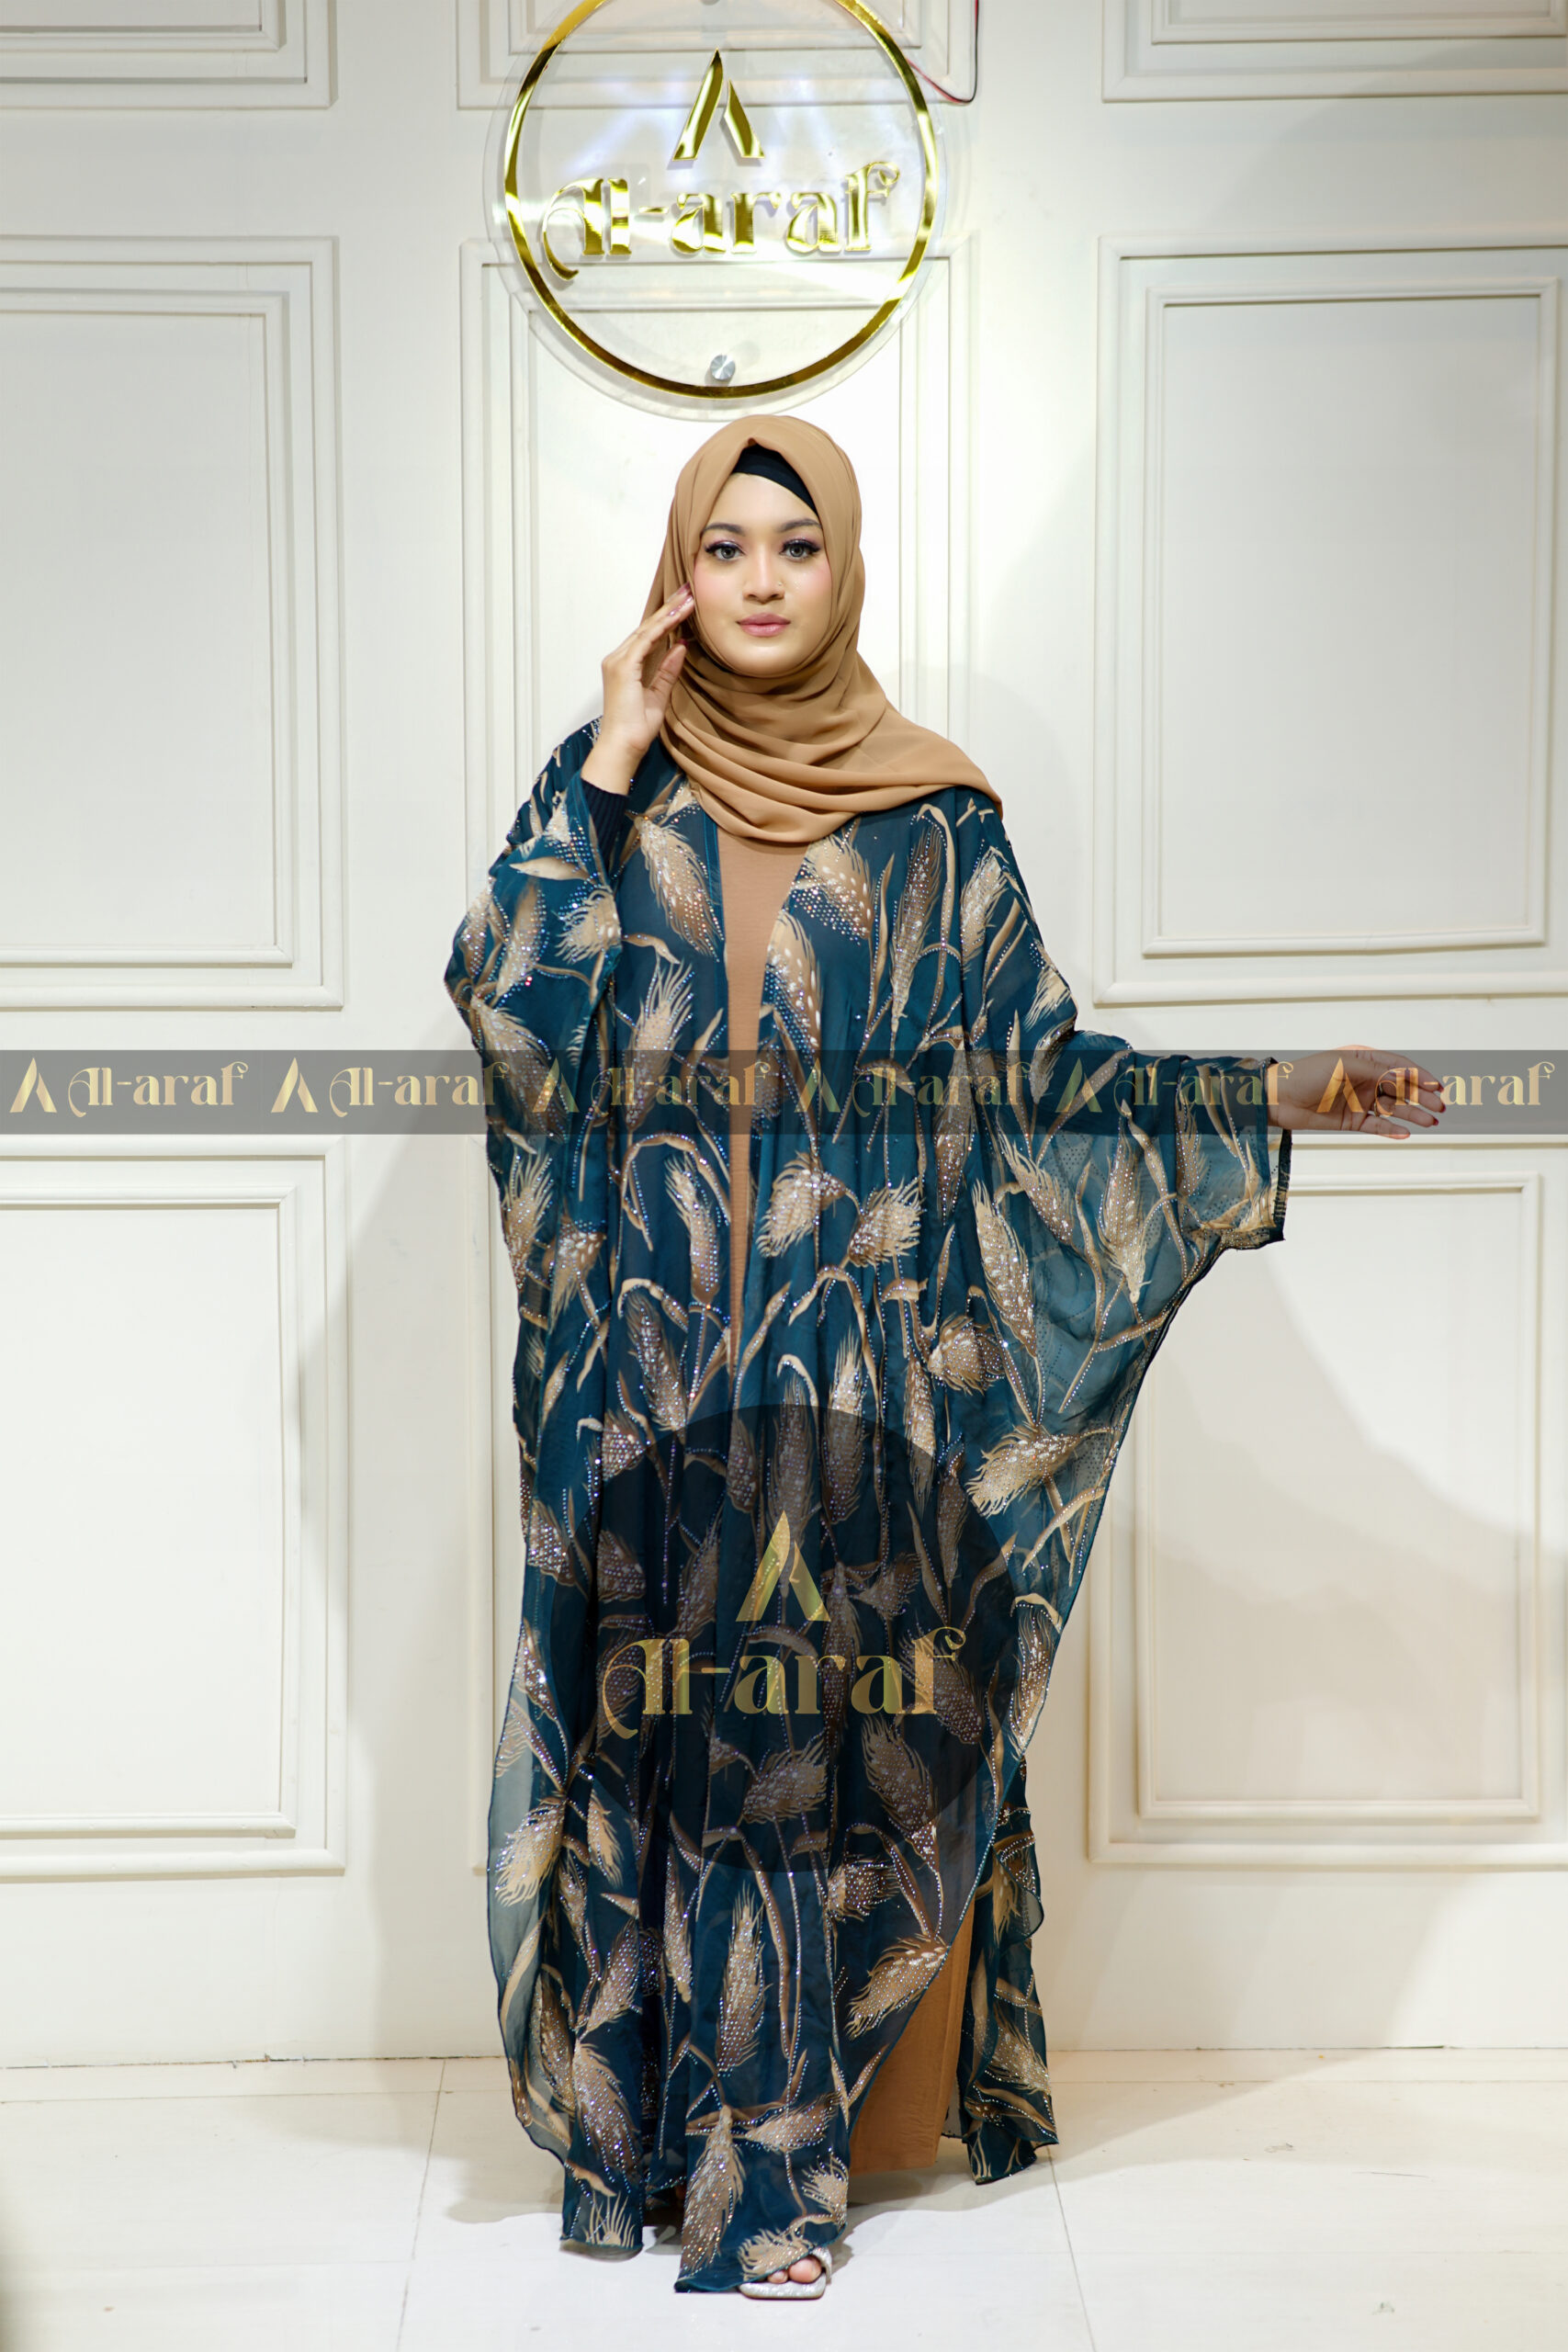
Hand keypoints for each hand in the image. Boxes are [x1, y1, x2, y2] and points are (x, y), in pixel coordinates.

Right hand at [580, 585, 693, 795]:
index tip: (686, 605)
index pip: (650, 636)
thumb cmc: (636, 728)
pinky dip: (662, 628)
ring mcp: (618, 661)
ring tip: (688, 598)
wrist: (623, 746)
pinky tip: (677, 617)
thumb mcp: (659, 696)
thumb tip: (681, 648)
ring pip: (647, 629)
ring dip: (669, 613)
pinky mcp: (623, 667)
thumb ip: (668, 671)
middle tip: (689, 590)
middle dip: (669, 608)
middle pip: (648, 627)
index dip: (668, 619)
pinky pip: (646, 641)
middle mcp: (618, 658)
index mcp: (626, 665)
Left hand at [1267, 1047, 1445, 1138]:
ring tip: (1431, 1123)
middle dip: (1422, 1097)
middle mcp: (1365, 1079)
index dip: (1420, 1075)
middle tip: (1440, 1108)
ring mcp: (1360, 1100)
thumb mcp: (1343, 1065)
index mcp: (1365, 1060)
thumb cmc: (1306, 1074)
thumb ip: (1376, 1071)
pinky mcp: (1352, 1120)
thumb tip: (1405, 1076)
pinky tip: (1406, 1133)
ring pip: (1394, 1109)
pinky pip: (1377, 1126)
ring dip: (1413, 1115)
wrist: (1277, 1098)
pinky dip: (1392, 1130)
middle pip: (1401, 1088)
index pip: (1400, 1066)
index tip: (1437, 1086)